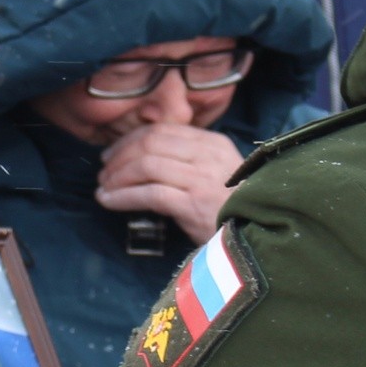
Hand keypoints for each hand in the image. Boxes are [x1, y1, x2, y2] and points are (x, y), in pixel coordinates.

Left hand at [95, 123, 243, 244]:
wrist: (261, 235)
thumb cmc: (235, 208)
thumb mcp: (218, 173)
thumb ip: (190, 160)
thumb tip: (145, 157)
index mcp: (213, 143)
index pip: (163, 130)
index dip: (130, 139)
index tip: (112, 153)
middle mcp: (207, 155)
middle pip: (150, 143)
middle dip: (120, 156)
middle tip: (104, 172)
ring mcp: (201, 178)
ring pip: (146, 165)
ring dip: (118, 177)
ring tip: (104, 188)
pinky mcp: (194, 204)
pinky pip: (150, 193)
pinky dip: (123, 196)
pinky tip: (109, 201)